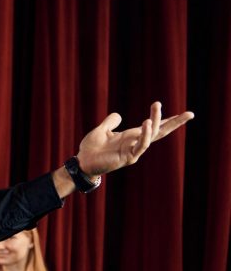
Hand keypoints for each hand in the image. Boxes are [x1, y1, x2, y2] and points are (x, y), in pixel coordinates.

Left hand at [76, 102, 192, 175]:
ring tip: (155, 107)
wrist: (82, 163)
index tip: (185, 115)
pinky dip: (145, 135)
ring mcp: (134, 151)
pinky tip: (146, 123)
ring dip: (155, 121)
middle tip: (190, 113)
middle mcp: (135, 143)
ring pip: (151, 136)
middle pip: (160, 132)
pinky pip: (141, 146)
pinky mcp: (128, 158)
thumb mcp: (101, 131)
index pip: (154, 127)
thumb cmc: (91, 148)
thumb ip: (110, 122)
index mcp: (131, 136)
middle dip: (175, 123)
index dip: (167, 121)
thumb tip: (119, 115)